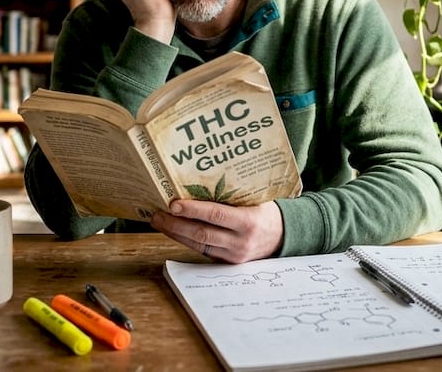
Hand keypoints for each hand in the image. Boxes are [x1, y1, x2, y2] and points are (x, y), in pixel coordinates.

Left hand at [150, 200, 283, 262]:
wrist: (284, 236)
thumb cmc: (267, 210)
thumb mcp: (257, 198)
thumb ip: (234, 194)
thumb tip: (199, 179)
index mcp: (249, 222)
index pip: (216, 215)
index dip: (193, 210)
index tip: (173, 204)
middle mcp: (240, 242)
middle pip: (201, 234)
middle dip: (176, 224)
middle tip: (157, 213)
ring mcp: (233, 255)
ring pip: (198, 245)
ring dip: (176, 233)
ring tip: (159, 221)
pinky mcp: (227, 262)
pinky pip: (203, 251)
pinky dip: (186, 240)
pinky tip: (174, 230)